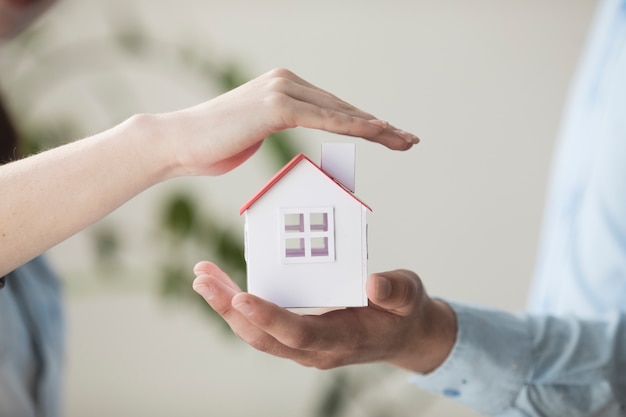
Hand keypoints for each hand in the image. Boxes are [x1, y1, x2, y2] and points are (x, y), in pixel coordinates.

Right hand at [159, 67, 419, 176]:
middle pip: (344, 108)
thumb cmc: (212, 145)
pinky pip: (323, 119)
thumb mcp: (252, 134)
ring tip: (404, 141)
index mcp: (284, 88)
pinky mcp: (276, 106)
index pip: (333, 109)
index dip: (364, 122)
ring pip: (340, 113)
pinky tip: (378, 132)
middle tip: (408, 139)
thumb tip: (289, 133)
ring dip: (377, 128)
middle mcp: (287, 82)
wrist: (178, 142)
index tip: (389, 135)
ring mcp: (282, 91)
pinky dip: (353, 126)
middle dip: (379, 127)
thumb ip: (276, 126)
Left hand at [192, 261, 455, 373]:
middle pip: (263, 337)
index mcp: (341, 339)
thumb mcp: (409, 295)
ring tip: (204, 277)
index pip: (298, 333)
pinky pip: (262, 327)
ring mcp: (304, 347)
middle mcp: (315, 349)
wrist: (405, 337)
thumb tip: (374, 282)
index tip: (241, 296)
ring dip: (227, 307)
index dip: (269, 317)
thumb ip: (395, 291)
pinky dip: (240, 307)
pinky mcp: (298, 337)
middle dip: (229, 309)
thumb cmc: (404, 313)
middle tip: (203, 279)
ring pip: (256, 333)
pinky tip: (226, 287)